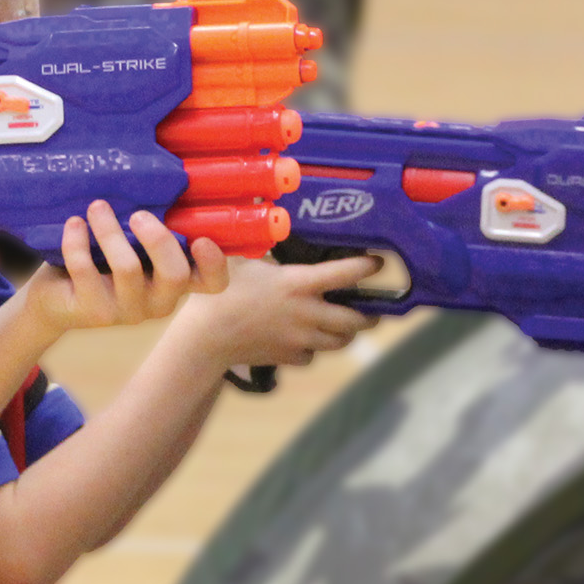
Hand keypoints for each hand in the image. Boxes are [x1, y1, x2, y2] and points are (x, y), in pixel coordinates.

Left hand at [22, 201, 229, 334]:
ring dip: (110, 231)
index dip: (215, 264)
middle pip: (175, 275)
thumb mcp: (130, 245)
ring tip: (97, 207)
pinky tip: (74, 224)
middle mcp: (157, 301)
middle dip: (158, 239)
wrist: (55, 298)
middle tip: (138, 214)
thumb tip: (154, 176)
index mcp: (174, 282)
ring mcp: (126, 311)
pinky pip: (86, 270)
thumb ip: (148, 226)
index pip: (212, 283)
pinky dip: (77, 241)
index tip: (202, 238)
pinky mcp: (93, 312)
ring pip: (127, 268)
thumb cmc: (101, 262)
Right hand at [172, 254, 382, 370]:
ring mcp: (300, 338)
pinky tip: (307, 339)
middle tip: (372, 309)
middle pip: (355, 320)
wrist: (206, 337)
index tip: (377, 264)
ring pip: (339, 341)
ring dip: (346, 333)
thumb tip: (268, 225)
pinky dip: (314, 348)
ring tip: (346, 326)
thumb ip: (265, 249)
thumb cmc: (220, 292)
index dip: (367, 267)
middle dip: (369, 315)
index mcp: (298, 284)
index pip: (346, 274)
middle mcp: (306, 313)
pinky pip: (313, 355)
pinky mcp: (289, 357)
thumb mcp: (243, 260)